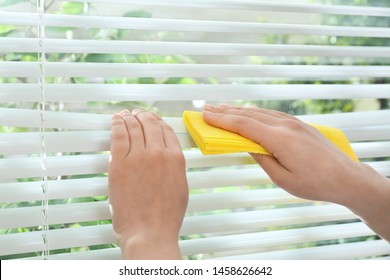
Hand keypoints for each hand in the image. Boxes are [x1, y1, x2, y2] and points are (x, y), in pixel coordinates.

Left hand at [108, 109, 188, 258]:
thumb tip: (169, 157)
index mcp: (175, 158)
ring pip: (133, 126)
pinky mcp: (119, 163)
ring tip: (125, 114)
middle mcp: (158, 153)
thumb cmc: (165, 216)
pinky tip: (116, 120)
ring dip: (129, 117)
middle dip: (142, 115)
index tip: (152, 119)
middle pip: (150, 124)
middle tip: (137, 113)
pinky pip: (118, 136)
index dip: (157, 121)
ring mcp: (138, 157)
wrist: (149, 232)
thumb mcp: (180, 187)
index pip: (166, 130)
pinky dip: (116, 124)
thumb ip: (175, 167)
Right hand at [203, 104, 360, 202]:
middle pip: (249, 114)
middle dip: (226, 111)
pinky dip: (255, 112)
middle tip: (207, 108)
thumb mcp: (282, 178)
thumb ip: (262, 159)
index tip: (206, 115)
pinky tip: (248, 113)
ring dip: (239, 109)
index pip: (243, 125)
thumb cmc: (315, 183)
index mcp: (280, 139)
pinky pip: (271, 114)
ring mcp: (294, 123)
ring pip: (260, 112)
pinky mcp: (299, 125)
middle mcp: (286, 126)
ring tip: (222, 108)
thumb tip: (247, 145)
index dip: (222, 120)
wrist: (346, 177)